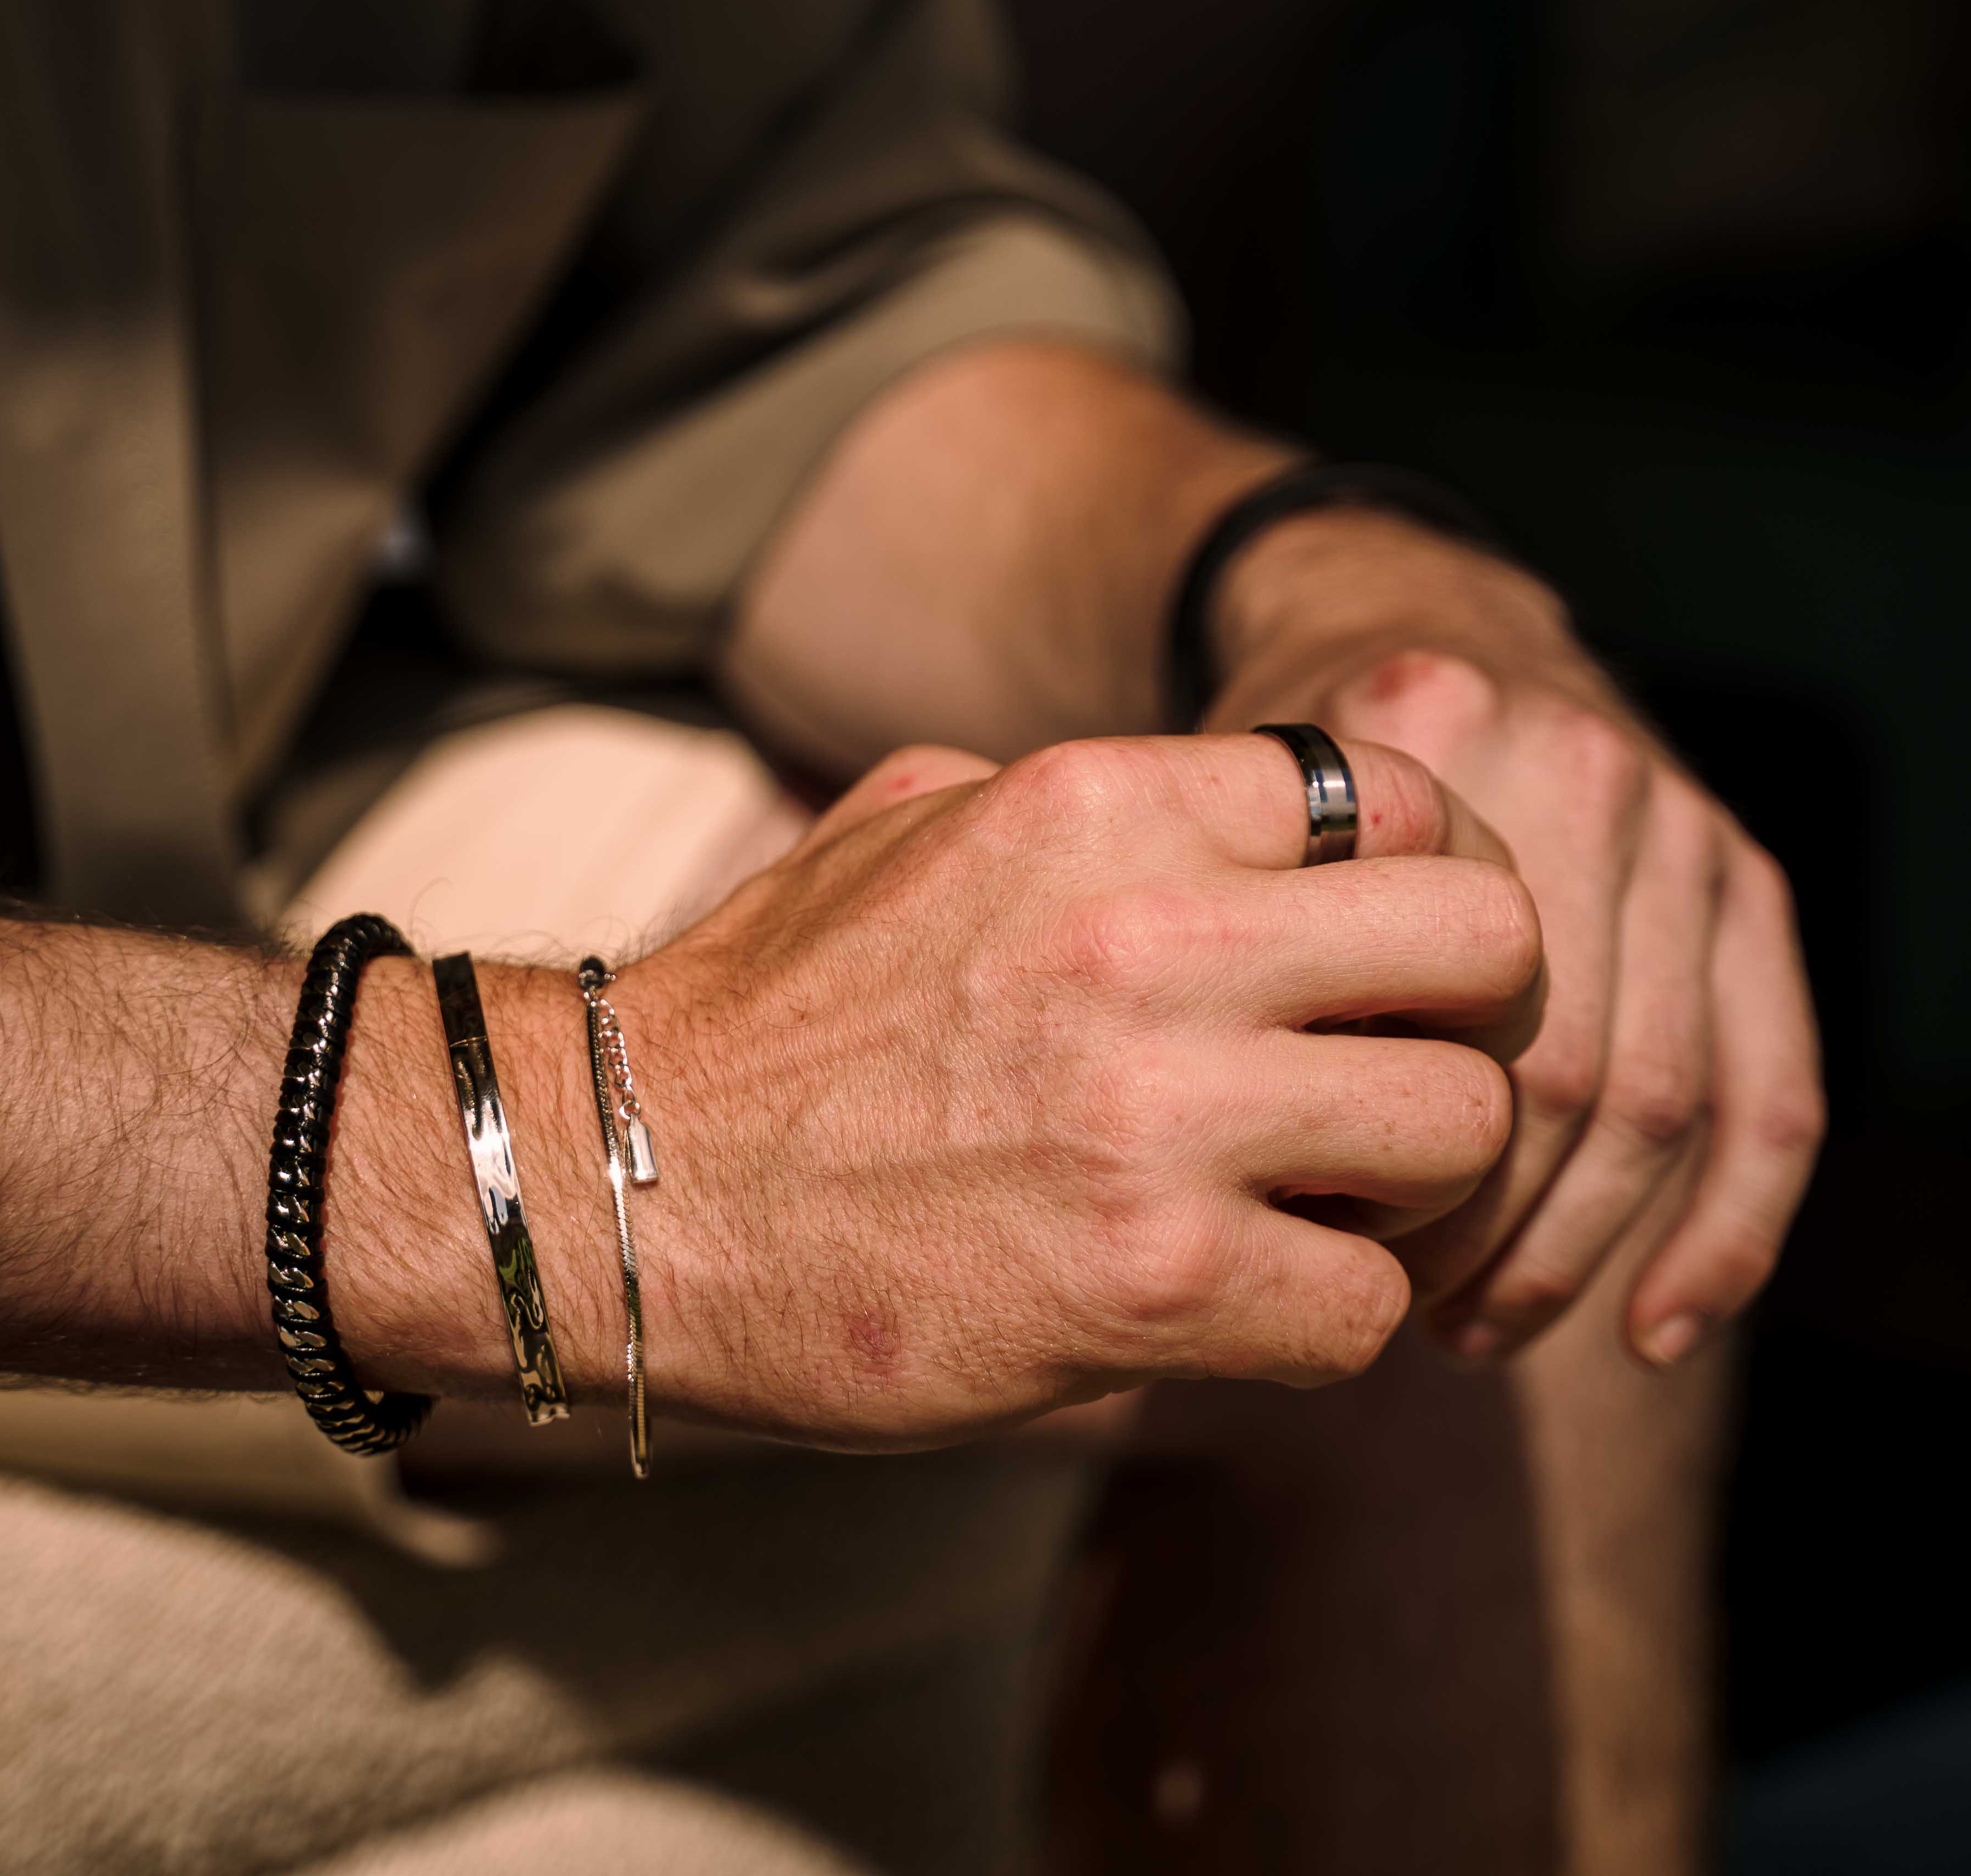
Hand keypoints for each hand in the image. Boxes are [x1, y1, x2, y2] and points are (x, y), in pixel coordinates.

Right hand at [600, 731, 1540, 1447]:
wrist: (623, 1183)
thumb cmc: (774, 1008)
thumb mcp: (912, 822)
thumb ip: (1078, 797)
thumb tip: (1210, 802)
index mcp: (1101, 803)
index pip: (1403, 800)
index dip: (1425, 884)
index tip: (1381, 958)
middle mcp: (1152, 937)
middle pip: (1489, 948)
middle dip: (1463, 1021)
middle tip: (1384, 1074)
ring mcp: (1160, 1116)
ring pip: (1466, 1131)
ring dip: (1410, 1184)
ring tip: (1315, 1198)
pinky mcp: (1149, 1286)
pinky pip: (1369, 1310)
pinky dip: (1325, 1315)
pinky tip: (1239, 1298)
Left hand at [1206, 516, 1824, 1367]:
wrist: (1391, 610)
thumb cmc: (1273, 772)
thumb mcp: (1215, 814)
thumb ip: (1211, 935)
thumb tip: (1193, 1164)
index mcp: (1427, 736)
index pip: (1434, 1013)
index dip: (1383, 1160)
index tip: (1316, 1239)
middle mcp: (1574, 763)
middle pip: (1561, 1066)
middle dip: (1485, 1225)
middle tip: (1403, 1310)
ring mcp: (1676, 818)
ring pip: (1667, 1094)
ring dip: (1584, 1248)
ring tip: (1481, 1329)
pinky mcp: (1741, 873)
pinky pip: (1773, 1084)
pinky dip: (1726, 1227)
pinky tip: (1652, 1330)